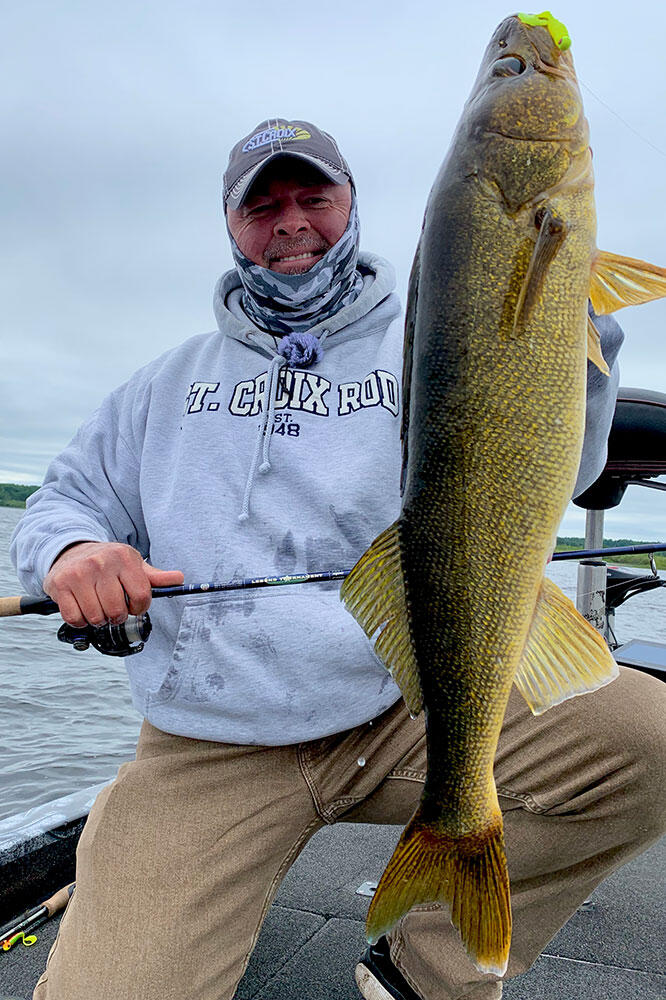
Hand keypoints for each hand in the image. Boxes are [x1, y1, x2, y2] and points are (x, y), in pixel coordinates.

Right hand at [43, 541, 183, 626]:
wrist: (70, 551)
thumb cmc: (107, 562)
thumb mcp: (132, 564)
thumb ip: (155, 576)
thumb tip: (179, 579)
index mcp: (124, 557)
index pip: (141, 596)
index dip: (139, 607)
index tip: (133, 604)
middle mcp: (101, 563)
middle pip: (117, 611)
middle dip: (117, 615)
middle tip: (112, 607)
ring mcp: (78, 573)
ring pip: (96, 617)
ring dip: (99, 619)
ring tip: (98, 606)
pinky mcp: (59, 585)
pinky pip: (74, 618)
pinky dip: (80, 621)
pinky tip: (82, 608)